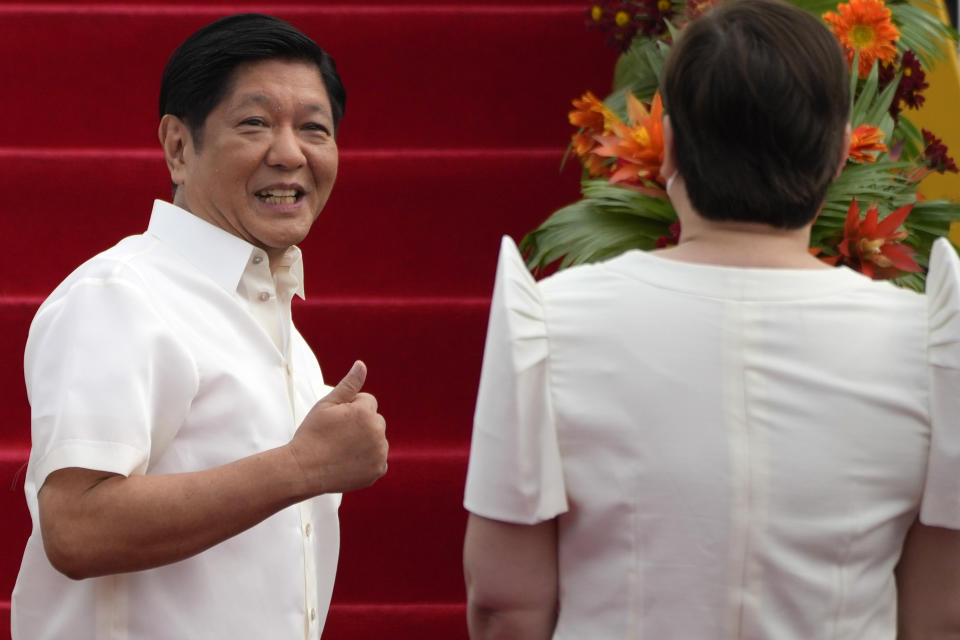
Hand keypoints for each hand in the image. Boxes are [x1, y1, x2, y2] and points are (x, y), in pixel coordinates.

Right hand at [288, 360, 387, 495]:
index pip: (368, 401)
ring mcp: (379, 453)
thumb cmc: (312, 434)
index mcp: (366, 412)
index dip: (350, 409)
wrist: (302, 470)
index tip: (336, 421)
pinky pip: (378, 459)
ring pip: (377, 439)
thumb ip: (349, 384)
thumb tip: (361, 365)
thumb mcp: (326, 404)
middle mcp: (377, 432)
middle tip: (337, 436)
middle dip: (361, 424)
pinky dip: (368, 461)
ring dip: (366, 441)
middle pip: (375, 420)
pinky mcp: (378, 470)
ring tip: (341, 450)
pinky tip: (349, 462)